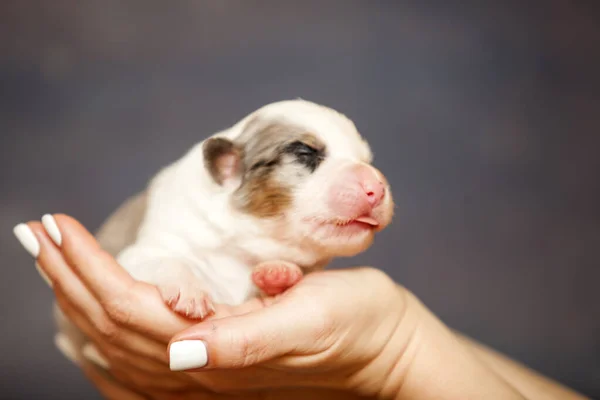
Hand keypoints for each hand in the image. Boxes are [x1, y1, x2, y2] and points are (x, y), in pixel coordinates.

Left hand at [15, 215, 369, 398]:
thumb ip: (247, 339)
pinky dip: (105, 343)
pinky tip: (90, 331)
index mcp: (222, 350)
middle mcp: (205, 367)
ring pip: (119, 345)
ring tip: (52, 268)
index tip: (57, 226)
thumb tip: (181, 348)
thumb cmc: (357, 324)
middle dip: (68, 279)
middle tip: (35, 234)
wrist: (383, 349)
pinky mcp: (221, 363)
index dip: (87, 268)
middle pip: (111, 327)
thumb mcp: (312, 321)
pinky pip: (142, 366)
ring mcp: (210, 371)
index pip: (130, 308)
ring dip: (78, 303)